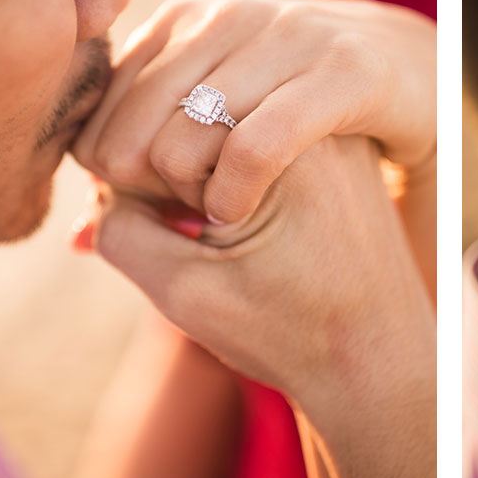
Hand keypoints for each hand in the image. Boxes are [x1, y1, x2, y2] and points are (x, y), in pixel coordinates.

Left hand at [70, 0, 435, 224]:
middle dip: (142, 187)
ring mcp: (289, 37)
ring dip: (187, 196)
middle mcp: (230, 16)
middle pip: (134, 127)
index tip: (147, 200)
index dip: (108, 170)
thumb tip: (76, 237)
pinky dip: (232, 192)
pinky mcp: (342, 72)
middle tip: (179, 215)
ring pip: (186, 136)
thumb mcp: (224, 120)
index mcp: (186, 18)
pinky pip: (256, 145)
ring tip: (209, 218)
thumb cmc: (305, 115)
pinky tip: (235, 215)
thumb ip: (153, 160)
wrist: (418, 73)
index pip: (102, 108)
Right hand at [83, 134, 432, 406]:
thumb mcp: (186, 294)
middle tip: (206, 240)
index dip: (145, 198)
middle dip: (161, 181)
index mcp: (283, 145)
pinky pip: (238, 137)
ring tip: (221, 232)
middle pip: (178, 117)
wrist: (378, 360)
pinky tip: (227, 222)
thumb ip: (120, 230)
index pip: (152, 133)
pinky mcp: (318, 143)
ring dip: (185, 178)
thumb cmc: (291, 334)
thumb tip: (98, 178)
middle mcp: (308, 119)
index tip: (200, 245)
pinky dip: (215, 175)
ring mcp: (317, 126)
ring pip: (204, 125)